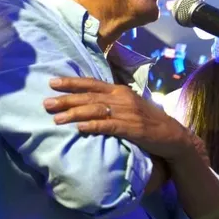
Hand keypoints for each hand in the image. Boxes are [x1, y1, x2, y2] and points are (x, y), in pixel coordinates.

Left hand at [45, 77, 193, 160]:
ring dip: (74, 114)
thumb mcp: (130, 106)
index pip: (91, 84)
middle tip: (46, 103)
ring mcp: (127, 113)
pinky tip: (80, 128)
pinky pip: (108, 125)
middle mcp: (122, 98)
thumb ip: (112, 102)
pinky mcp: (132, 128)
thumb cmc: (148, 121)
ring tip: (56, 118)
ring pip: (95, 110)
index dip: (72, 83)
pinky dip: (93, 126)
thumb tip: (89, 103)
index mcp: (120, 91)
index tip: (52, 82)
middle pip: (89, 96)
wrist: (173, 136)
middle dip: (66, 99)